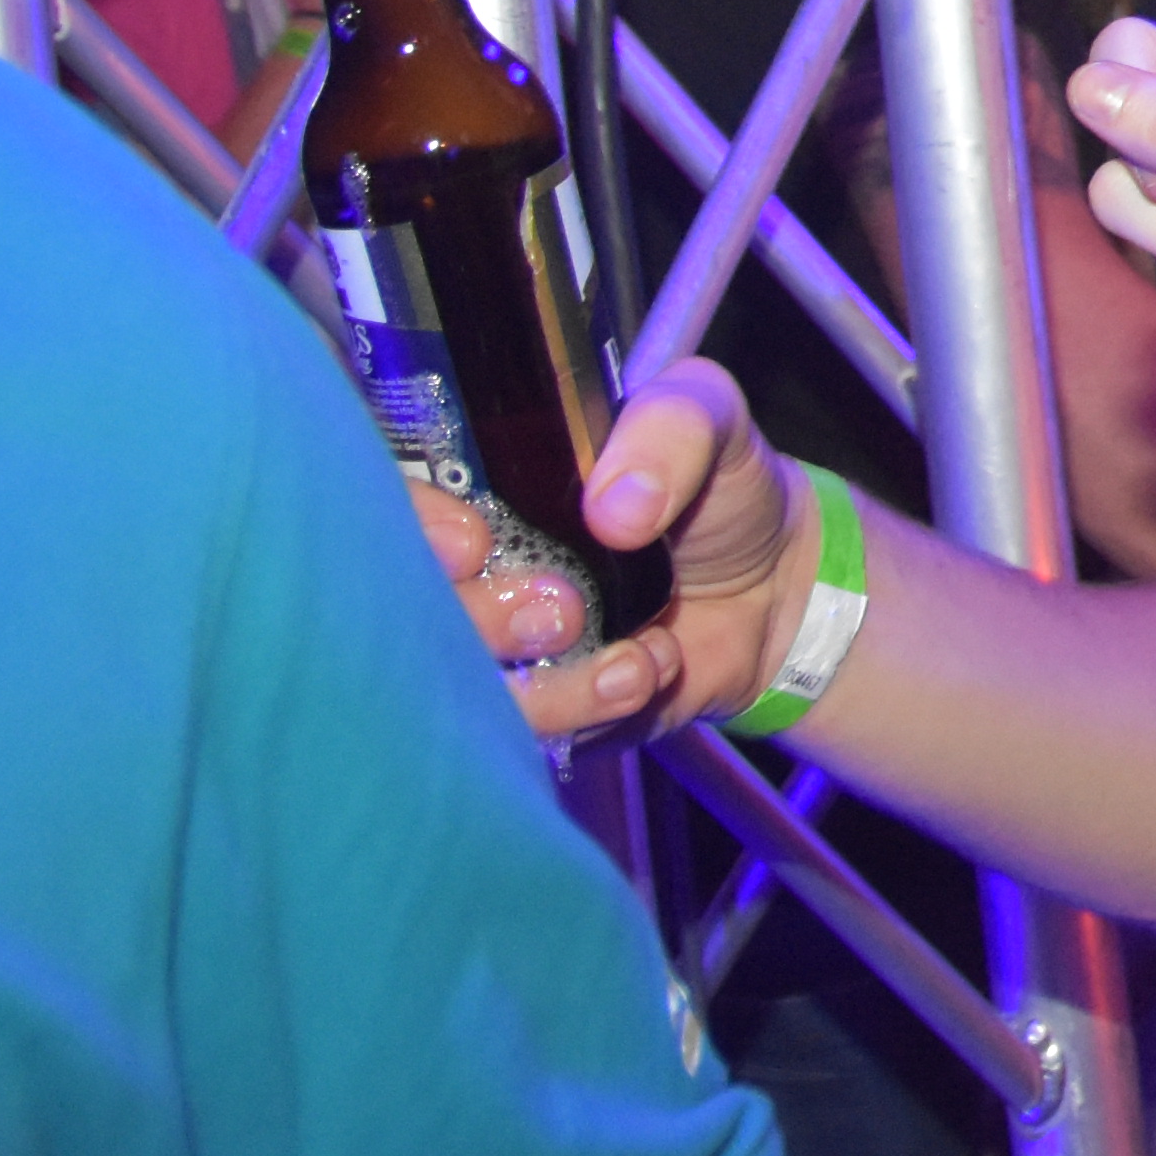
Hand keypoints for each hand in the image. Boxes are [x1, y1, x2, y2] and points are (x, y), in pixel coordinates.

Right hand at [415, 360, 814, 746]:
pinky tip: (648, 669)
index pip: (379, 501)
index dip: (408, 527)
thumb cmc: (717, 486)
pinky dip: (589, 712)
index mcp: (474, 484)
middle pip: (400, 613)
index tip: (471, 542)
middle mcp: (461, 573)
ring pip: (454, 692)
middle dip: (478, 619)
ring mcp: (490, 650)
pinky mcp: (535, 713)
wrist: (776, 584)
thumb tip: (615, 506)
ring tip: (631, 657)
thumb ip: (671, 428)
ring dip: (546, 686)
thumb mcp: (707, 417)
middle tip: (562, 608)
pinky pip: (524, 738)